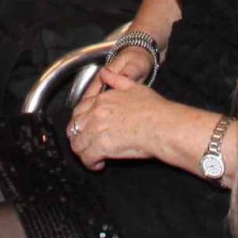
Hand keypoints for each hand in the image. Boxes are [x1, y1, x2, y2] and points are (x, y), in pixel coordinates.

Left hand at [65, 65, 184, 169]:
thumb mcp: (134, 86)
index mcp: (102, 99)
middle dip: (78, 137)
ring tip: (91, 157)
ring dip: (82, 152)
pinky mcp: (102, 146)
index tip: (84, 128)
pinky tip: (98, 165)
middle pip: (74, 127)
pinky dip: (90, 163)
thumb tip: (104, 72)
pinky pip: (87, 158)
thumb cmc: (154, 109)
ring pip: (78, 144)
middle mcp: (96, 113)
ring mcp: (97, 129)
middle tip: (85, 144)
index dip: (79, 121)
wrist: (162, 125)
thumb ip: (116, 79)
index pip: (79, 110)